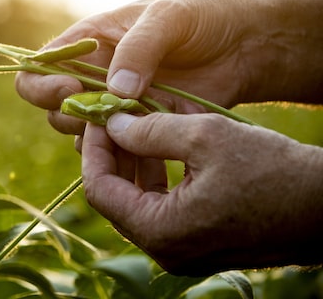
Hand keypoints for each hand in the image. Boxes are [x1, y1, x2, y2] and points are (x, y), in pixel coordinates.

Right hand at [16, 0, 322, 134]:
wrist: (244, 45)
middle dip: (71, 116)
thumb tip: (114, 92)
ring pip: (83, 135)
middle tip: (105, 115)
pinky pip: (118, 150)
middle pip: (54, 109)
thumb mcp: (169, 17)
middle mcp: (93, 77)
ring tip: (133, 131)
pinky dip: (125, 156)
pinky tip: (149, 150)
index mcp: (88, 43)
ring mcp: (116, 106)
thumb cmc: (202, 16)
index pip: (40, 68)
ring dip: (98, 140)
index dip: (44, 84)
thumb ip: (139, 48)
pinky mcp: (141, 129)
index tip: (72, 88)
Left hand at [81, 112, 322, 274]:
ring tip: (139, 122)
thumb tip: (112, 123)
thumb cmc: (273, 170)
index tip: (97, 116)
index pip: (100, 189)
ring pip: (139, 200)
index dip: (94, 148)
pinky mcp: (199, 242)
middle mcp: (166, 250)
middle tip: (115, 116)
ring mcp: (183, 250)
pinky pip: (163, 207)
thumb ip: (149, 130)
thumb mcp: (205, 137)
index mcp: (161, 232)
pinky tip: (163, 144)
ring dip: (135, 161)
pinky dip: (158, 176)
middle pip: (116, 196)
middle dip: (114, 152)